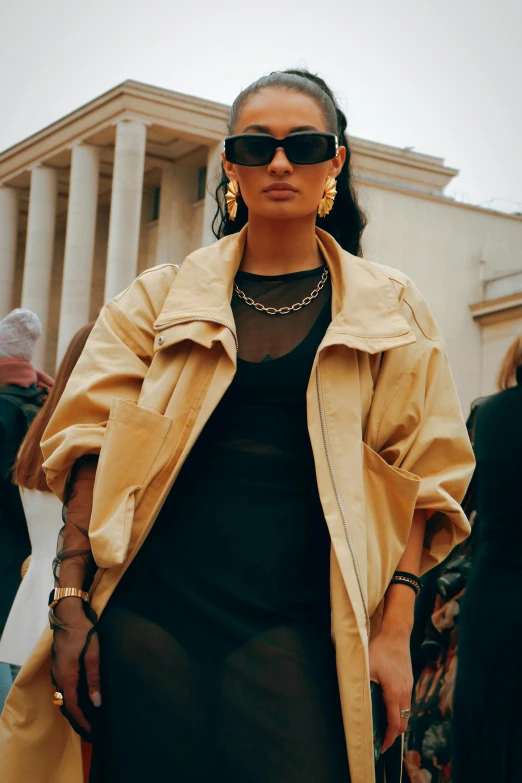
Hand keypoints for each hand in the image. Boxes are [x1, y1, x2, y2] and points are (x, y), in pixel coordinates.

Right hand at [51, 599, 100, 739]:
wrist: (69, 615)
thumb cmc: (83, 633)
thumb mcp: (93, 654)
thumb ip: (94, 678)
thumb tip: (97, 702)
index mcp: (67, 677)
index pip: (73, 706)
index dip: (82, 720)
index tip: (92, 731)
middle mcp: (58, 677)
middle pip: (68, 703)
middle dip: (79, 717)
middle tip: (92, 727)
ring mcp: (57, 671)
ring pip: (66, 695)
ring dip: (77, 706)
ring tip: (90, 715)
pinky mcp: (60, 665)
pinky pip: (65, 686)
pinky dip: (74, 695)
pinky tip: (84, 695)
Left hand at [369, 627, 412, 752]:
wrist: (396, 634)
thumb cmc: (380, 649)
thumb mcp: (367, 667)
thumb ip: (363, 685)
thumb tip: (354, 701)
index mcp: (394, 693)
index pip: (394, 724)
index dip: (388, 738)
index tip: (381, 747)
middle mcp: (405, 692)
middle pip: (403, 722)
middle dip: (393, 734)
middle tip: (381, 741)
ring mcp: (409, 686)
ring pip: (406, 712)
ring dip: (396, 722)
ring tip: (383, 727)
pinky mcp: (409, 681)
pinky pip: (406, 702)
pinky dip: (399, 710)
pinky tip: (388, 708)